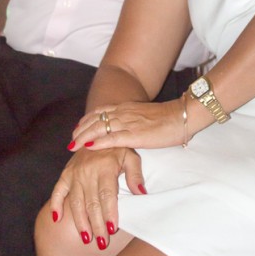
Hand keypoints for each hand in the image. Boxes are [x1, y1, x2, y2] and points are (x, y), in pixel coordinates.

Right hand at [49, 147, 145, 248]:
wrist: (97, 132)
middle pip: (91, 203)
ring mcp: (74, 174)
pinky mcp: (65, 174)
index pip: (107, 194)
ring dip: (80, 221)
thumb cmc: (118, 149)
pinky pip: (57, 191)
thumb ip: (136, 174)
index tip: (112, 229)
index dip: (109, 212)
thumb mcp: (131, 156)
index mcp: (105, 167)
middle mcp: (87, 171)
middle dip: (96, 224)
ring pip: (75, 202)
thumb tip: (141, 193)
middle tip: (102, 242)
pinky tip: (57, 219)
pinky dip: (55, 205)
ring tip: (86, 238)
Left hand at [71, 99, 189, 151]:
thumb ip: (134, 120)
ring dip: (84, 137)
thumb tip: (128, 128)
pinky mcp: (136, 135)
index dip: (87, 120)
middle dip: (81, 130)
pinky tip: (89, 147)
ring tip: (74, 145)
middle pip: (95, 119)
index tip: (78, 128)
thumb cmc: (169, 118)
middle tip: (71, 140)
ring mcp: (129, 123)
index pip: (100, 111)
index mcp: (127, 108)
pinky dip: (99, 143)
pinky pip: (113, 138)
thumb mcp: (146, 116)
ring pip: (100, 128)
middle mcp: (124, 113)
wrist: (183, 116)